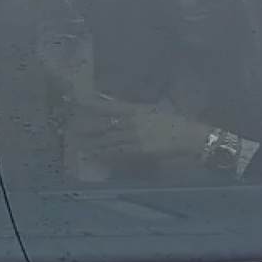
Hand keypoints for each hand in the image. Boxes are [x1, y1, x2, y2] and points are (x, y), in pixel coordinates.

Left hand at [67, 100, 211, 160]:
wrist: (193, 137)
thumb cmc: (179, 124)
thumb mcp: (157, 112)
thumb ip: (140, 112)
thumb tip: (126, 113)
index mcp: (138, 110)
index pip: (109, 107)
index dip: (92, 107)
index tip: (77, 106)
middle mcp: (134, 120)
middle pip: (104, 123)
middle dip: (86, 126)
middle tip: (68, 128)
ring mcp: (136, 135)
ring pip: (107, 138)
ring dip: (90, 141)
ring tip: (75, 143)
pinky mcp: (139, 150)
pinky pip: (117, 152)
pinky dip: (103, 154)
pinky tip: (92, 155)